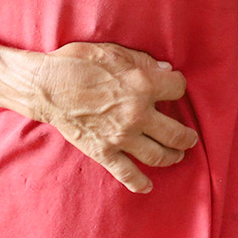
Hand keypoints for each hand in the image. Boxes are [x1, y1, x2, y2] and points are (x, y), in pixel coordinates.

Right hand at [29, 42, 199, 192]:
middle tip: (190, 137)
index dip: (177, 86)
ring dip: (172, 156)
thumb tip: (165, 71)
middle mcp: (137, 114)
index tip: (174, 88)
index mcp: (143, 85)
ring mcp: (122, 137)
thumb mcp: (114, 51)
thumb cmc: (78, 63)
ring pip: (159, 155)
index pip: (178, 89)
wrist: (47, 86)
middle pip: (176, 132)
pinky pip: (127, 174)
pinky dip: (140, 183)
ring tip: (177, 155)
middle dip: (187, 135)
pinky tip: (148, 186)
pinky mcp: (105, 152)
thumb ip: (143, 61)